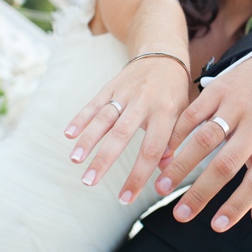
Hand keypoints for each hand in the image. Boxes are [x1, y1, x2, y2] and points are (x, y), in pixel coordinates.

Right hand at [64, 55, 189, 204]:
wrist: (163, 53)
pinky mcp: (112, 85)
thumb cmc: (175, 91)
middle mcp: (144, 101)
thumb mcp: (183, 114)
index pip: (151, 149)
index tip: (126, 198)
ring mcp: (125, 92)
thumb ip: (174, 141)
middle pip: (122, 134)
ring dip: (88, 139)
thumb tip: (165, 171)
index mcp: (166, 112)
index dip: (138, 175)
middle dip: (104, 160)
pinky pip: (94, 103)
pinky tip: (69, 134)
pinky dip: (81, 118)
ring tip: (75, 160)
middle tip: (89, 182)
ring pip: (104, 118)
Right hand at [153, 56, 251, 234]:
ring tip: (161, 187)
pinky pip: (193, 115)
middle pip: (226, 164)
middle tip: (179, 215)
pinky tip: (163, 155)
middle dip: (201, 193)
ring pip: (205, 139)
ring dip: (181, 166)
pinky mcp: (218, 89)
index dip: (238, 206)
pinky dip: (175, 136)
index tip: (216, 226)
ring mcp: (237, 106)